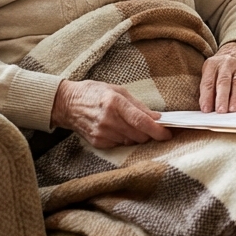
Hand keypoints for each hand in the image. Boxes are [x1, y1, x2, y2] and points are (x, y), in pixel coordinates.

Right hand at [52, 79, 171, 148]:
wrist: (67, 104)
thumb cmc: (94, 93)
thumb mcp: (118, 91)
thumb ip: (139, 106)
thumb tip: (157, 118)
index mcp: (115, 103)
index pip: (141, 121)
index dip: (157, 130)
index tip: (168, 134)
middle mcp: (108, 120)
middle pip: (139, 135)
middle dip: (150, 134)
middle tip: (152, 128)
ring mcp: (102, 133)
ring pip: (131, 142)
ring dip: (137, 136)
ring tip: (130, 125)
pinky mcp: (97, 142)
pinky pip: (120, 145)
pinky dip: (124, 139)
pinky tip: (118, 129)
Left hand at [201, 41, 235, 112]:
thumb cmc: (221, 69)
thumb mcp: (210, 73)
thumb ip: (208, 89)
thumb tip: (208, 108)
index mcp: (212, 65)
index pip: (208, 82)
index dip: (207, 96)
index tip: (206, 109)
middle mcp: (226, 65)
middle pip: (223, 82)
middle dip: (222, 97)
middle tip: (220, 111)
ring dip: (235, 97)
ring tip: (233, 109)